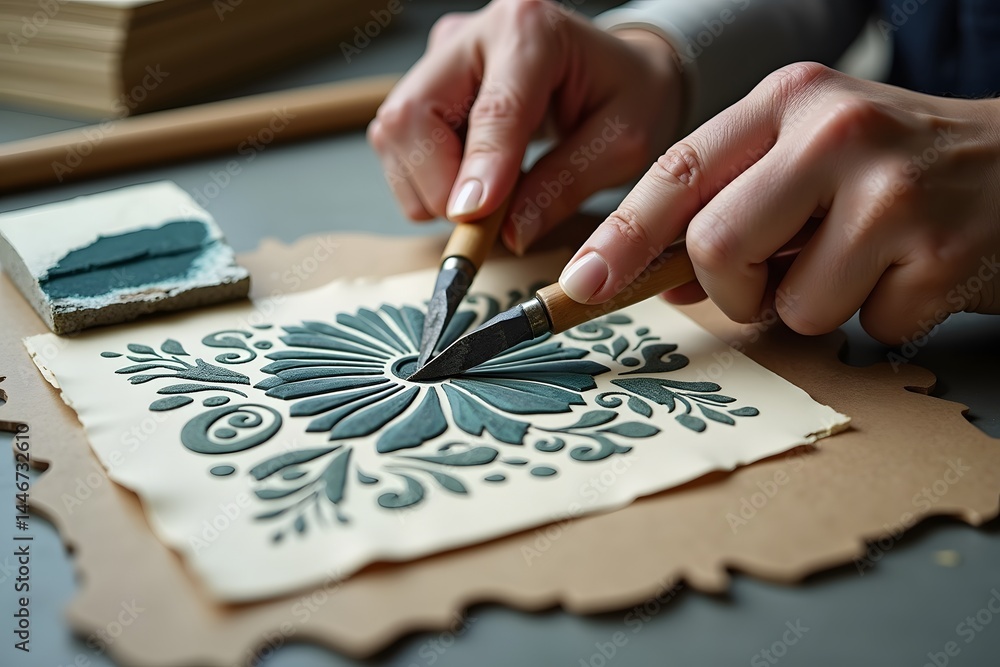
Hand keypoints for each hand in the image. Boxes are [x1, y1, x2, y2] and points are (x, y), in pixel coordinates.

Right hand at [367, 0, 683, 253]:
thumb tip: (511, 234)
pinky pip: (399, 145)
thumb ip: (567, 184)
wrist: (616, 67)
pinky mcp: (424, 82)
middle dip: (437, 184)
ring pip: (394, 135)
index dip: (479, 167)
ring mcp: (441, 56)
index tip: (471, 217)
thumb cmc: (626, 95)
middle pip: (412, 116)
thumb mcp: (623, 142)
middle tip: (482, 222)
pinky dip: (426, 180)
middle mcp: (475, 33)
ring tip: (488, 198)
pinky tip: (472, 179)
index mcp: (534, 29)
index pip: (494, 108)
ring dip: (429, 186)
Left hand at [559, 62, 999, 343]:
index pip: (677, 171)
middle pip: (714, 245)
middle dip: (733, 289)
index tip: (581, 284)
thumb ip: (733, 207)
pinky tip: (911, 274)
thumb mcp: (808, 160)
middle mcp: (834, 131)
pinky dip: (878, 318)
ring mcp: (891, 190)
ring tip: (864, 263)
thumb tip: (664, 280)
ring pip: (789, 304)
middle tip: (777, 278)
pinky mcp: (940, 253)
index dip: (621, 236)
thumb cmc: (897, 170)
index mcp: (789, 101)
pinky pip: (862, 327)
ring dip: (815, 305)